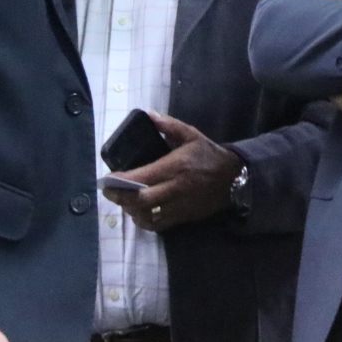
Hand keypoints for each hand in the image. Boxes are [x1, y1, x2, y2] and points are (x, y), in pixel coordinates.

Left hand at [105, 112, 241, 233]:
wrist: (235, 179)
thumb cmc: (209, 155)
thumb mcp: (192, 134)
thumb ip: (170, 125)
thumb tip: (149, 116)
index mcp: (176, 166)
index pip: (143, 177)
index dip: (122, 181)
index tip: (107, 179)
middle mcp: (176, 188)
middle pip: (142, 200)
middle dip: (120, 198)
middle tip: (108, 193)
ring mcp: (180, 205)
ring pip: (148, 215)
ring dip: (130, 211)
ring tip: (121, 202)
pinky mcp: (183, 217)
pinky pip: (159, 225)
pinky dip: (144, 222)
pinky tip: (136, 214)